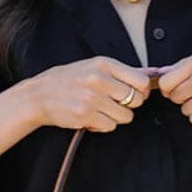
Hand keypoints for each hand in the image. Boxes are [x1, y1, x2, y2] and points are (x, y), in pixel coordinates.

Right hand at [22, 57, 151, 132]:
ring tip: (100, 110)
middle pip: (135, 100)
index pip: (141, 81)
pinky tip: (91, 118)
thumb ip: (122, 72)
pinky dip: (103, 126)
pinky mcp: (85, 116)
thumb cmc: (69, 80)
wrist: (39, 95)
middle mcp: (99, 79)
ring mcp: (92, 98)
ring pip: (125, 116)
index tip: (133, 94)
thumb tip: (152, 74)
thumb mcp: (94, 67)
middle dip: (128, 105)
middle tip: (113, 103)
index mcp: (104, 64)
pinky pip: (110, 126)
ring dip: (115, 117)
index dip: (141, 91)